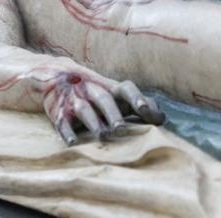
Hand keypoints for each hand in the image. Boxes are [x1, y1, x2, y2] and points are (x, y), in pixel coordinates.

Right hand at [41, 69, 163, 144]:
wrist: (57, 78)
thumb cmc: (98, 92)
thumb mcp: (117, 95)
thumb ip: (140, 105)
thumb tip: (163, 119)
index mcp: (111, 88)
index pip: (126, 88)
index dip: (136, 98)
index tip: (144, 110)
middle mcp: (93, 91)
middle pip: (104, 99)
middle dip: (113, 113)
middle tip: (121, 129)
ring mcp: (75, 100)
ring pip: (83, 109)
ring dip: (93, 122)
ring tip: (102, 136)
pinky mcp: (59, 112)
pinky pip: (62, 121)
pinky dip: (67, 131)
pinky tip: (73, 142)